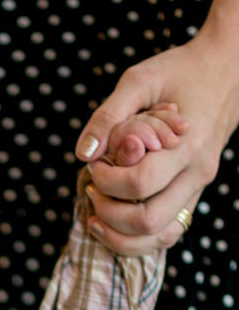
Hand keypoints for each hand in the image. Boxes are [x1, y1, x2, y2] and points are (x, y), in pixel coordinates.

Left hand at [75, 33, 238, 252]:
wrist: (225, 72)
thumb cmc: (179, 72)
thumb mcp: (140, 79)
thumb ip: (109, 115)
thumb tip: (84, 154)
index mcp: (187, 144)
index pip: (140, 183)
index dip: (106, 181)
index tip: (93, 164)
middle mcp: (197, 173)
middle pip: (148, 220)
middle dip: (109, 213)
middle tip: (92, 189)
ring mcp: (198, 189)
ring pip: (160, 238)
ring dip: (120, 236)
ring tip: (96, 214)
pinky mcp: (192, 196)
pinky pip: (167, 233)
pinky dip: (136, 238)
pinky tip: (112, 221)